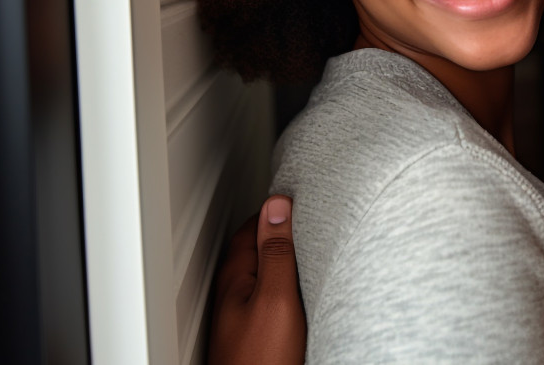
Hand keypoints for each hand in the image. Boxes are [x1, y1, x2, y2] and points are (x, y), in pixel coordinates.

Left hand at [208, 196, 305, 364]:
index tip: (300, 195)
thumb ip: (277, 252)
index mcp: (236, 276)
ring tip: (307, 240)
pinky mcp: (259, 331)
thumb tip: (278, 206)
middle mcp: (236, 291)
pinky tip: (301, 284)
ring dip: (284, 254)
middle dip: (280, 227)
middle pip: (257, 245)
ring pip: (264, 269)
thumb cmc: (262, 360)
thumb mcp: (276, 299)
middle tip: (306, 210)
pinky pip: (273, 291)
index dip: (277, 207)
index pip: (254, 223)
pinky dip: (287, 279)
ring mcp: (245, 312)